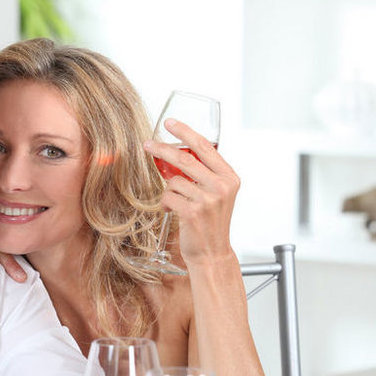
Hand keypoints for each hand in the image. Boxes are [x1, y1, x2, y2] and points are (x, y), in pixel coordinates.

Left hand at [144, 119, 239, 266]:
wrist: (212, 253)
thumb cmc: (210, 223)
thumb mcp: (216, 194)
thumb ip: (204, 174)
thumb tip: (176, 153)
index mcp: (229, 177)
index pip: (205, 146)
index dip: (185, 131)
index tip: (170, 123)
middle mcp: (221, 186)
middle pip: (184, 158)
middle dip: (161, 149)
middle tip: (147, 144)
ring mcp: (207, 199)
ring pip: (173, 181)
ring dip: (168, 190)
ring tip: (176, 202)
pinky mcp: (193, 212)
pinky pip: (168, 196)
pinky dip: (166, 203)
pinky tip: (174, 211)